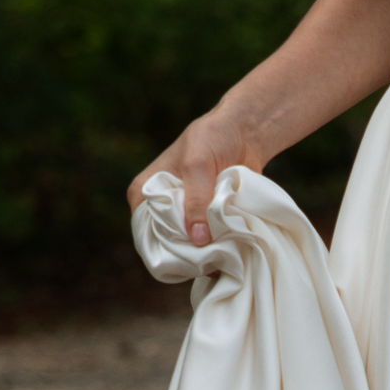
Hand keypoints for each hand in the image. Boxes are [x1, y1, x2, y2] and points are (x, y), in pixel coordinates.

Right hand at [126, 111, 258, 249]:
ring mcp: (185, 216)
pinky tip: (231, 248)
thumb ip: (196, 202)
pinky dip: (221, 245)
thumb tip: (197, 239)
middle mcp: (161, 208)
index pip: (145, 231)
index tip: (185, 257)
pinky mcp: (207, 220)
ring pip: (191, 246)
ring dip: (207, 250)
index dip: (162, 247)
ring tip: (222, 252)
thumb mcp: (197, 166)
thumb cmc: (211, 139)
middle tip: (209, 256)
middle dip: (187, 252)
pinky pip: (210, 242)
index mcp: (145, 193)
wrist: (244, 132)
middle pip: (168, 243)